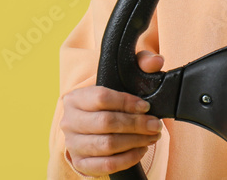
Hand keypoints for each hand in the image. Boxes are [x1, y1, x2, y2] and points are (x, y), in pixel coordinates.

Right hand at [60, 51, 165, 175]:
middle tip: (155, 125)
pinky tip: (141, 150)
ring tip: (152, 137)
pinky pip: (106, 165)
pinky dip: (127, 159)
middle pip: (106, 123)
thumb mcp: (124, 76)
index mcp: (75, 98)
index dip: (127, 102)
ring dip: (135, 142)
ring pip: (107, 145)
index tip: (146, 107)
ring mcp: (73, 144)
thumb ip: (140, 63)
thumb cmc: (112, 99)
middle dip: (136, 124)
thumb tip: (156, 61)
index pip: (101, 98)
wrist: (94, 120)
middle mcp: (70, 121)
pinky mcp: (82, 163)